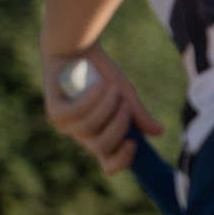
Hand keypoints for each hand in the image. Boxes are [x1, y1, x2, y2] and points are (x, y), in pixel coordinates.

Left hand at [42, 47, 161, 174]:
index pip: (109, 164)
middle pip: (102, 147)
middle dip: (118, 123)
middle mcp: (83, 136)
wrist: (78, 50)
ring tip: (109, 86)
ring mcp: (66, 127)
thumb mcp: (125, 94)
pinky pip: (75, 114)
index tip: (134, 143)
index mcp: (102, 136)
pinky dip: (90, 98)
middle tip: (123, 101)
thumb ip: (138, 114)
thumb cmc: (102, 75)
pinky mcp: (54, 113)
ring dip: (105, 106)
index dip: (121, 160)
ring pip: (89, 129)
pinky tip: (98, 84)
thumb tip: (158, 132)